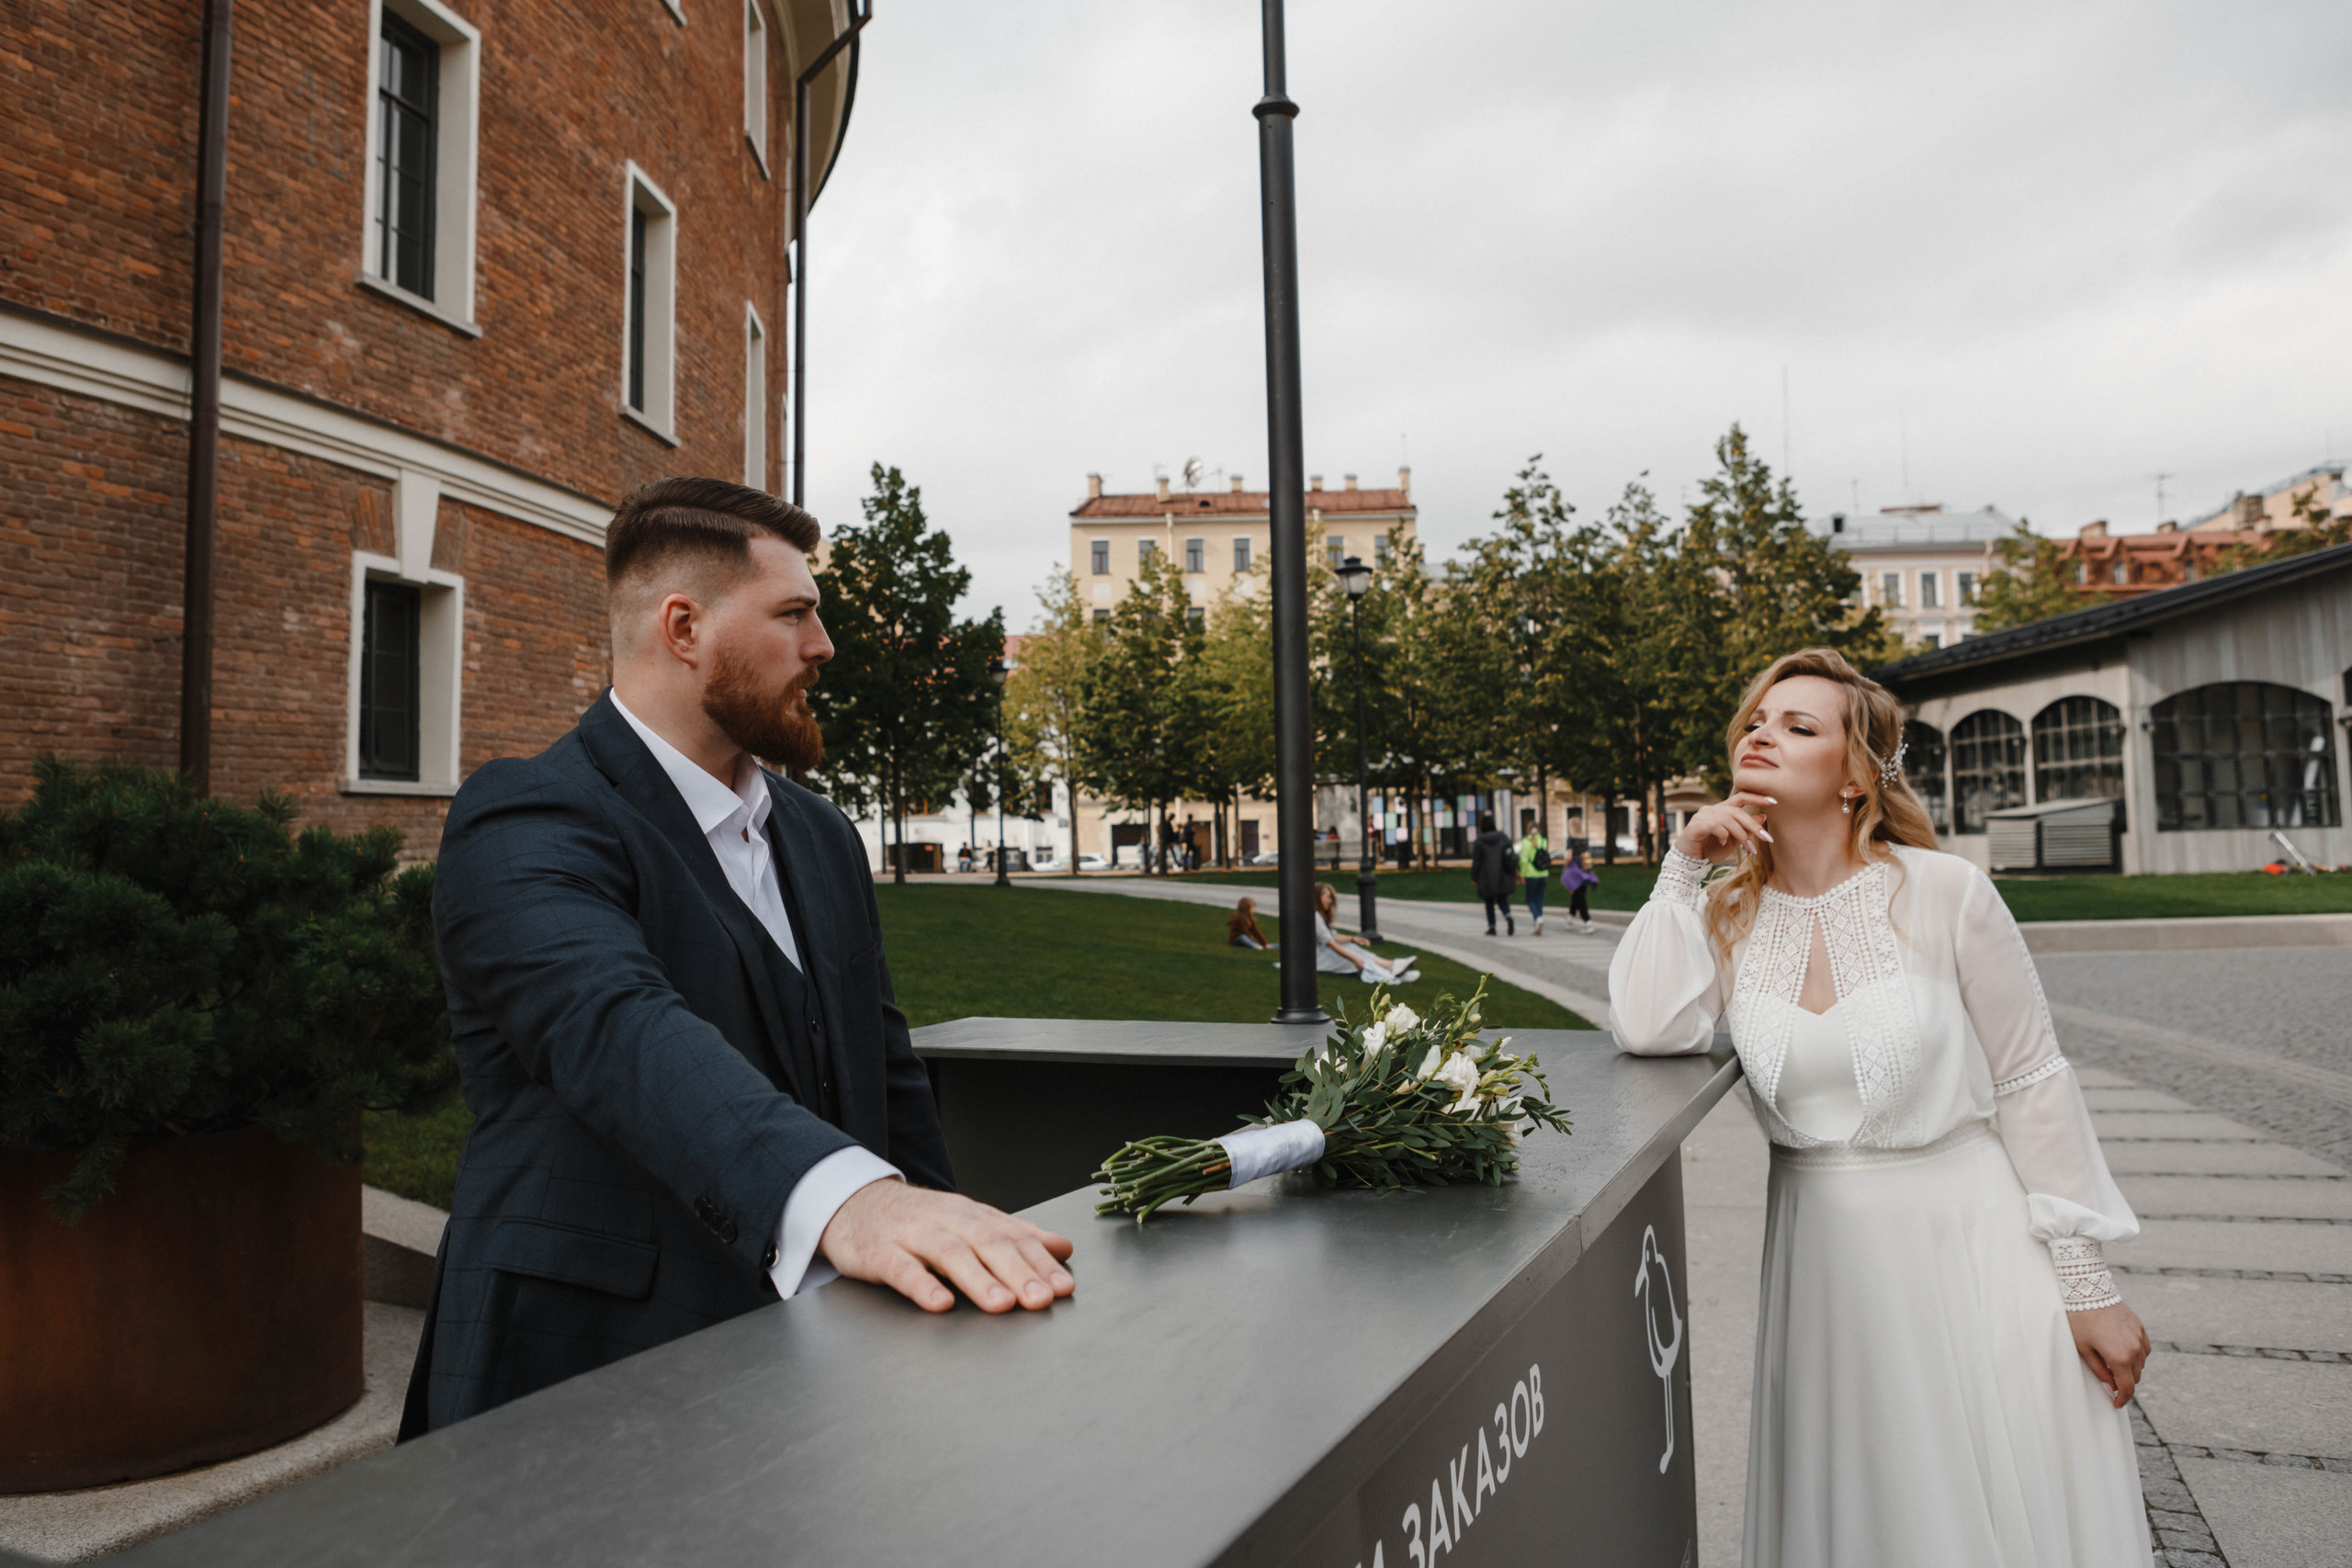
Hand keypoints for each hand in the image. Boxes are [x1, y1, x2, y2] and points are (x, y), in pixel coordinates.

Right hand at [820, 1179, 1074, 1313]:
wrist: (855, 1203)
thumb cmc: (920, 1220)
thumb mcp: (970, 1222)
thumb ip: (1015, 1235)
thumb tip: (1062, 1248)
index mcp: (974, 1217)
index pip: (1014, 1237)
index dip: (1041, 1262)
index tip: (1064, 1287)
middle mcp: (949, 1222)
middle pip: (988, 1244)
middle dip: (1018, 1272)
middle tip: (1041, 1299)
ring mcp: (914, 1235)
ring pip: (950, 1254)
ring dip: (979, 1279)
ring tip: (1002, 1303)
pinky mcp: (881, 1253)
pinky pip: (903, 1269)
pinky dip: (923, 1286)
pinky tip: (941, 1304)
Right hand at [1671, 791, 1776, 864]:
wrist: (1690, 862)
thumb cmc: (1711, 850)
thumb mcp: (1734, 841)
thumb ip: (1746, 829)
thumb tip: (1763, 816)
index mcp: (1721, 810)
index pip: (1740, 796)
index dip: (1756, 797)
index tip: (1773, 801)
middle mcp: (1712, 809)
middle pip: (1737, 811)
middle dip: (1754, 825)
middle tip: (1767, 838)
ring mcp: (1703, 815)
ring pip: (1728, 819)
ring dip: (1741, 835)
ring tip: (1748, 848)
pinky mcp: (1696, 825)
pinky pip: (1716, 826)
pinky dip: (1724, 835)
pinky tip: (1724, 844)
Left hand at [2068, 1301, 2150, 1407]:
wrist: (2089, 1290)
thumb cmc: (2080, 1319)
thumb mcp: (2084, 1348)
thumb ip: (2099, 1370)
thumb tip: (2109, 1385)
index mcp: (2120, 1357)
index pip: (2127, 1387)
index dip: (2122, 1399)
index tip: (2116, 1403)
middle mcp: (2135, 1349)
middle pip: (2136, 1377)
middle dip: (2125, 1383)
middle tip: (2112, 1384)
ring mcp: (2140, 1337)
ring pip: (2141, 1363)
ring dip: (2131, 1369)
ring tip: (2114, 1366)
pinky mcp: (2140, 1327)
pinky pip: (2144, 1349)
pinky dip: (2137, 1355)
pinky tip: (2124, 1352)